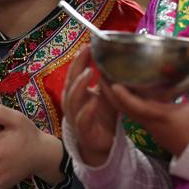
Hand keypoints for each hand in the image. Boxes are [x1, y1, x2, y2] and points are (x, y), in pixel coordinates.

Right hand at [62, 48, 117, 166]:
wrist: (102, 144)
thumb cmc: (102, 116)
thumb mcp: (106, 95)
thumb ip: (107, 81)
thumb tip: (117, 61)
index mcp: (75, 91)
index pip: (75, 71)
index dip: (80, 58)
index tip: (89, 44)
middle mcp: (71, 101)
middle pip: (70, 81)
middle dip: (77, 65)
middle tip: (86, 51)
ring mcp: (74, 115)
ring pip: (72, 98)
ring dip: (80, 84)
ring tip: (89, 71)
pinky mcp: (82, 130)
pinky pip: (82, 118)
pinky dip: (88, 109)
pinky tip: (95, 100)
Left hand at [102, 61, 188, 155]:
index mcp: (159, 117)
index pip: (136, 107)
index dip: (123, 96)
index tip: (112, 83)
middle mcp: (149, 121)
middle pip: (123, 107)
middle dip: (109, 92)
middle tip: (101, 73)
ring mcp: (148, 125)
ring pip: (125, 110)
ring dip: (114, 96)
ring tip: (106, 77)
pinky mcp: (150, 126)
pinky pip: (131, 112)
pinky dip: (124, 101)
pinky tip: (121, 89)